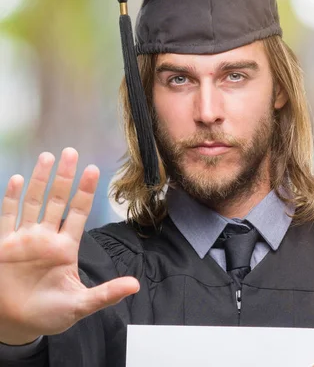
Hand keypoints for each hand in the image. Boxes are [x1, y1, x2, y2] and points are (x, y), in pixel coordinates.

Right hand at [0, 148, 138, 344]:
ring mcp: (23, 240)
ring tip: (49, 157)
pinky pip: (6, 218)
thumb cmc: (49, 314)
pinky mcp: (2, 246)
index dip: (85, 192)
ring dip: (39, 181)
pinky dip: (9, 199)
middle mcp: (45, 238)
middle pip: (56, 201)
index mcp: (65, 248)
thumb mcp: (81, 305)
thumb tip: (136, 285)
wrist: (16, 325)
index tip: (94, 170)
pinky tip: (15, 179)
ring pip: (32, 203)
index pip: (78, 213)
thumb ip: (106, 294)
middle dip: (64, 177)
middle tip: (72, 152)